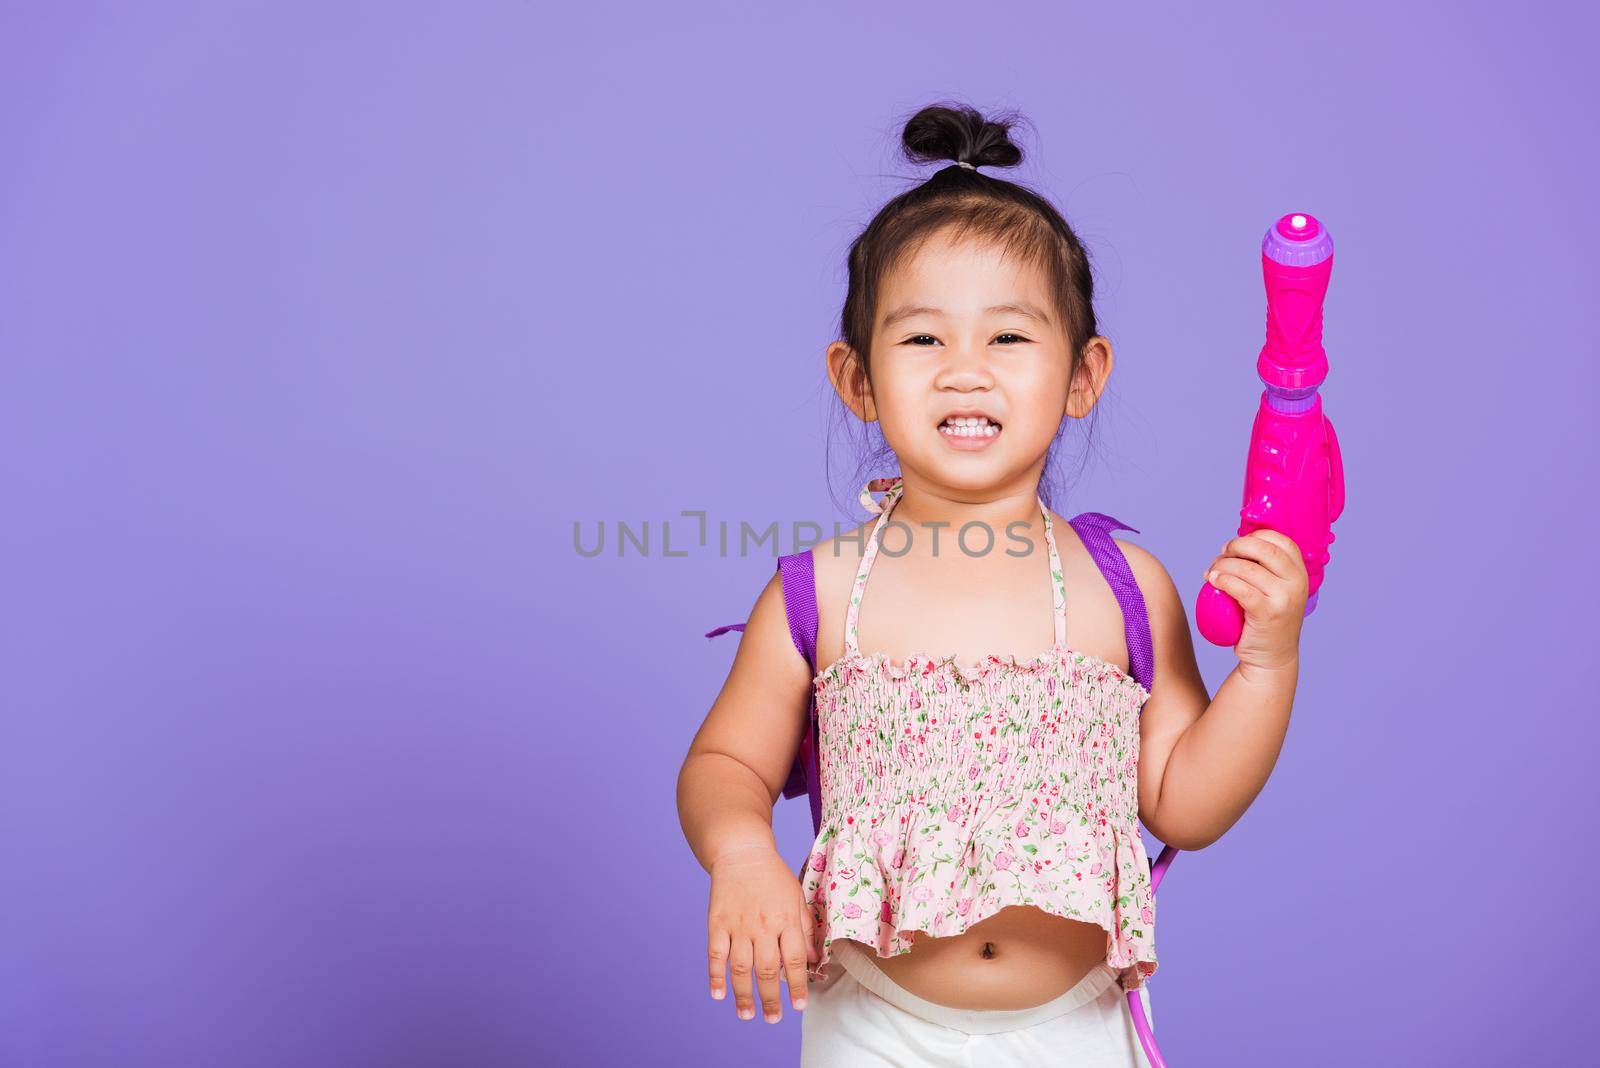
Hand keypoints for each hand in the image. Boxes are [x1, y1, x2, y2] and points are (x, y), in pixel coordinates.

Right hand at [707, 845, 817, 1023]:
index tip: (799, 1005)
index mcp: (786, 919)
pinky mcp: (717, 923)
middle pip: (768, 969)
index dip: (797, 985)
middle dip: (771, 998)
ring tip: (747, 1015)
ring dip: (744, 995)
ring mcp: (738, 925)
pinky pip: (716, 955)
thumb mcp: (797, 897)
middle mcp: (763, 925)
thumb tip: (814, 960)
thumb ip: (806, 929)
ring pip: (742, 967)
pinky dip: (716, 976)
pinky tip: (719, 995)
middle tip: (773, 1019)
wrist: (742, 851)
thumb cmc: (774, 876)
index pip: (795, 959)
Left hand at [1205, 530, 1308, 674]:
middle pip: (1262, 548)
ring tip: (1211, 573)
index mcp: (1299, 571)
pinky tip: (1214, 581)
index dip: (1253, 536)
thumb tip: (1233, 545)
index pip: (1279, 539)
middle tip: (1220, 556)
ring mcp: (1284, 598)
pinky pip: (1240, 588)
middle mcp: (1297, 582)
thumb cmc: (1265, 619)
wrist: (1270, 657)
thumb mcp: (1275, 590)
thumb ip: (1265, 568)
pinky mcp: (1268, 612)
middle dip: (1235, 547)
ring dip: (1222, 566)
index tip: (1235, 546)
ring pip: (1247, 568)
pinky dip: (1223, 580)